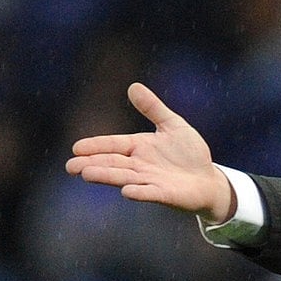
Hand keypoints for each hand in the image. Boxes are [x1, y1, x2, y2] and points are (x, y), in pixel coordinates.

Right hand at [66, 82, 233, 222]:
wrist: (209, 180)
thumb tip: (133, 86)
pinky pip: (150, 193)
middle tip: (71, 166)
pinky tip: (127, 192)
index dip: (96, 146)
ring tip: (87, 174)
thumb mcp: (173, 125)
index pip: (114, 145)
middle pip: (113, 164)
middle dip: (92, 164)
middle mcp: (140, 166)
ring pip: (125, 178)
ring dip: (107, 176)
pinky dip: (139, 192)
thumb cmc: (190, 154)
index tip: (76, 148)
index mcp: (139, 147)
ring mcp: (151, 181)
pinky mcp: (165, 194)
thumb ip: (153, 108)